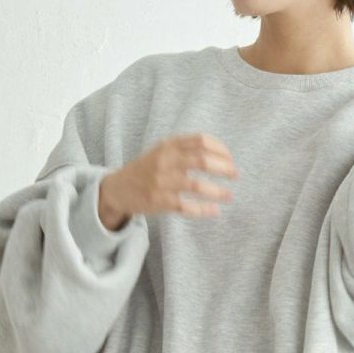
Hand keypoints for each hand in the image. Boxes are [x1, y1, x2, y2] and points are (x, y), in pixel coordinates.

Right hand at [99, 133, 238, 230]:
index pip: (201, 141)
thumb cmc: (146, 170)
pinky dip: (203, 209)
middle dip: (223, 168)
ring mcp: (162, 182)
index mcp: (168, 145)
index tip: (230, 159)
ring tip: (229, 195)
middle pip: (202, 160)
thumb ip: (184, 148)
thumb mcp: (162, 151)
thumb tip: (218, 153)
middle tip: (235, 175)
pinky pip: (186, 206)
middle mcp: (165, 161)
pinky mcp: (159, 201)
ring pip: (196, 184)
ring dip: (217, 191)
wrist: (118, 188)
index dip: (220, 149)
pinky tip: (215, 211)